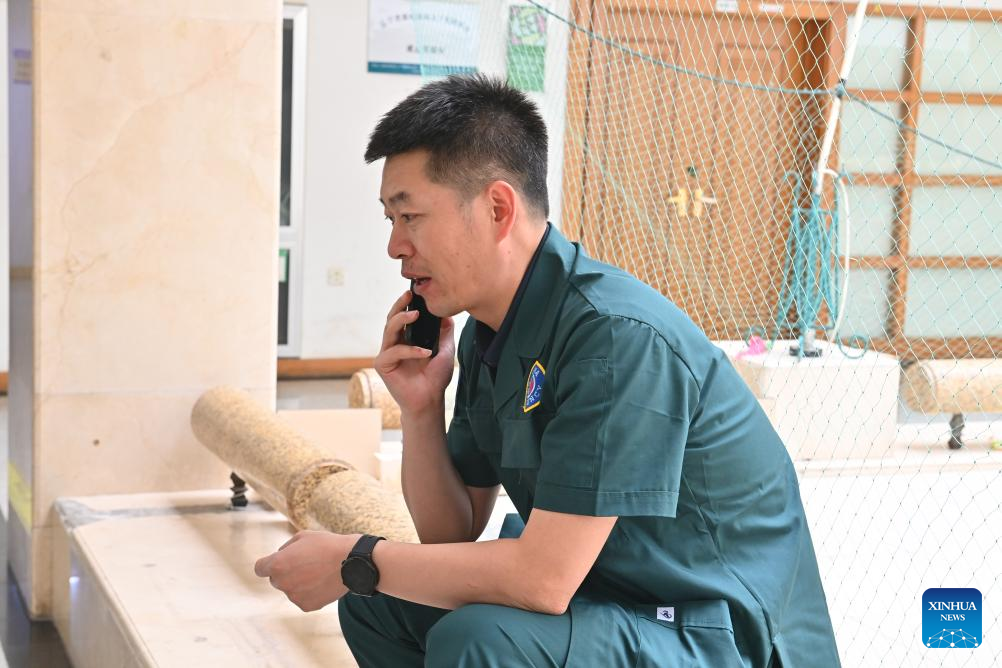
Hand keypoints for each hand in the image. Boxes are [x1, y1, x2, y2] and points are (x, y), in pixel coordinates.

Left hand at [253, 530, 358, 611]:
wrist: (352, 562)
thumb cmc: (327, 545)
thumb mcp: (303, 536)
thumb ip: (285, 548)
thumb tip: (279, 557)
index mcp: (278, 564)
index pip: (260, 568)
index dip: (267, 564)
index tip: (275, 563)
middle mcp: (282, 582)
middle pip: (276, 579)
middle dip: (285, 572)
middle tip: (305, 564)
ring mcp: (294, 596)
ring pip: (291, 589)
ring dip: (299, 583)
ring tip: (318, 572)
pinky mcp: (306, 606)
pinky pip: (303, 598)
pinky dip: (310, 592)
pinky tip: (322, 582)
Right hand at [374, 290, 455, 414]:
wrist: (430, 400)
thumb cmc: (435, 377)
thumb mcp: (445, 349)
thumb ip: (444, 332)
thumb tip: (446, 313)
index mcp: (406, 339)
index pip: (402, 317)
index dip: (406, 304)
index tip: (415, 292)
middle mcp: (394, 344)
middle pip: (392, 319)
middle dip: (400, 305)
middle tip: (409, 295)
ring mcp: (387, 354)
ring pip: (389, 330)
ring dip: (401, 319)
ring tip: (415, 315)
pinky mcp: (383, 365)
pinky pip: (395, 352)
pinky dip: (410, 350)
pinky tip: (425, 352)